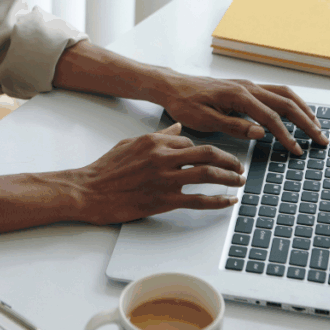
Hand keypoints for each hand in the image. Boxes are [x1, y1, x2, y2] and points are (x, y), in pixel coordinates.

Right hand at [71, 123, 244, 225]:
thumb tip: (177, 128)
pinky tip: (229, 202)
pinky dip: (218, 201)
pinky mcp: (164, 200)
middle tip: (239, 167)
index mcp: (155, 141)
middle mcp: (163, 157)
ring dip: (229, 178)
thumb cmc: (106, 169)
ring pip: (208, 174)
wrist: (89, 191)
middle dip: (229, 160)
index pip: (191, 142)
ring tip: (240, 182)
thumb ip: (157, 135)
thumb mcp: (131, 143)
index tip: (215, 158)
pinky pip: (199, 200)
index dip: (205, 151)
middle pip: (208, 154)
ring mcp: (165, 179)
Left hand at [158, 75, 326, 154]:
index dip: (286, 135)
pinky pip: (276, 92)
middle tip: (321, 139)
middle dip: (306, 122)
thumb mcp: (205, 120)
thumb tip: (260, 133)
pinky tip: (297, 112)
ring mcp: (249, 85)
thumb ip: (234, 126)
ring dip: (303, 109)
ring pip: (285, 94)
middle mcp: (248, 87)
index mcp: (239, 96)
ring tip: (316, 126)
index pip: (271, 118)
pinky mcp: (246, 87)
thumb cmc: (185, 104)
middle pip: (286, 103)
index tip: (297, 150)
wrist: (174, 87)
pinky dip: (291, 103)